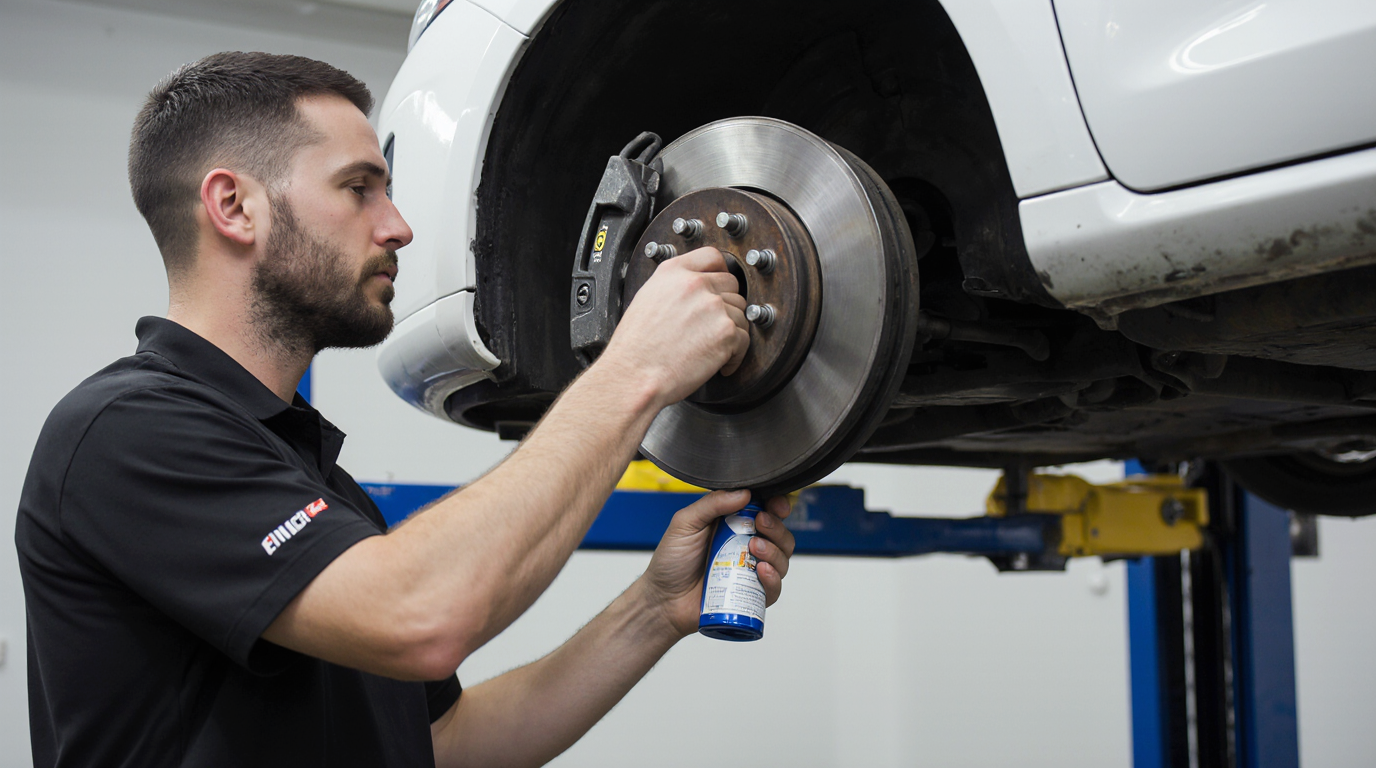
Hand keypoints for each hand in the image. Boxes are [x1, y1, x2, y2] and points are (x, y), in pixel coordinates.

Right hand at [601, 247, 748, 406]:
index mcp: (673, 272)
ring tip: (711, 348)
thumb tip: (694, 291)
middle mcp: (696, 285)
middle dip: (726, 306)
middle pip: (732, 286)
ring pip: (740, 313)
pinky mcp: (726, 332)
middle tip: (714, 326)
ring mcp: (713, 307)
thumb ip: (674, 286)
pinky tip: (719, 362)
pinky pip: (744, 339)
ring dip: (730, 332)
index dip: (721, 271)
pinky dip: (735, 355)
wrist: (634, 375)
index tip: (722, 284)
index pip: (712, 256)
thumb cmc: (635, 347)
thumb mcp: (647, 299)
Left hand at [639, 490, 794, 638]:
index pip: (765, 511)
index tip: (776, 505)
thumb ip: (712, 504)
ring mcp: (750, 571)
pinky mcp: (750, 595)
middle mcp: (746, 546)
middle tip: (761, 523)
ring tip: (754, 548)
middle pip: (780, 535)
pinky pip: (774, 588)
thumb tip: (744, 492)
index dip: (777, 506)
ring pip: (782, 560)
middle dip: (776, 527)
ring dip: (775, 551)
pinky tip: (761, 571)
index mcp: (733, 524)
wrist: (662, 600)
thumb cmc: (671, 561)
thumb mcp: (685, 523)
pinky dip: (773, 579)